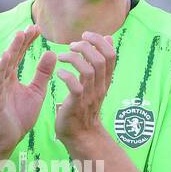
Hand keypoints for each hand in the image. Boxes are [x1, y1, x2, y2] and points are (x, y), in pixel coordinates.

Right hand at [0, 26, 55, 155]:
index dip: (27, 42)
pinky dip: (1, 68)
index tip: (37, 28)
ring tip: (20, 36)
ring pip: (4, 65)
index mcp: (10, 77)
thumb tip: (51, 53)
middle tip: (31, 27)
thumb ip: (42, 74)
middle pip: (11, 56)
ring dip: (11, 50)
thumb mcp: (36, 92)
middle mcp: (0, 79)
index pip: (19, 55)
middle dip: (20, 41)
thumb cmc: (19, 117)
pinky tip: (7, 57)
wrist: (8, 140)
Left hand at [53, 32, 115, 151]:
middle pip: (100, 60)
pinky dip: (66, 76)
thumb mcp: (95, 83)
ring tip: (61, 57)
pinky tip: (59, 73)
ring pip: (88, 71)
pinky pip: (75, 87)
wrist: (81, 136)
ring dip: (73, 59)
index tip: (85, 35)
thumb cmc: (84, 107)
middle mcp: (99, 87)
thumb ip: (99, 63)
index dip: (99, 41)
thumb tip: (108, 38)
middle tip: (71, 45)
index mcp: (104, 81)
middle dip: (86, 47)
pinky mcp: (77, 105)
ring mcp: (89, 96)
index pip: (111, 55)